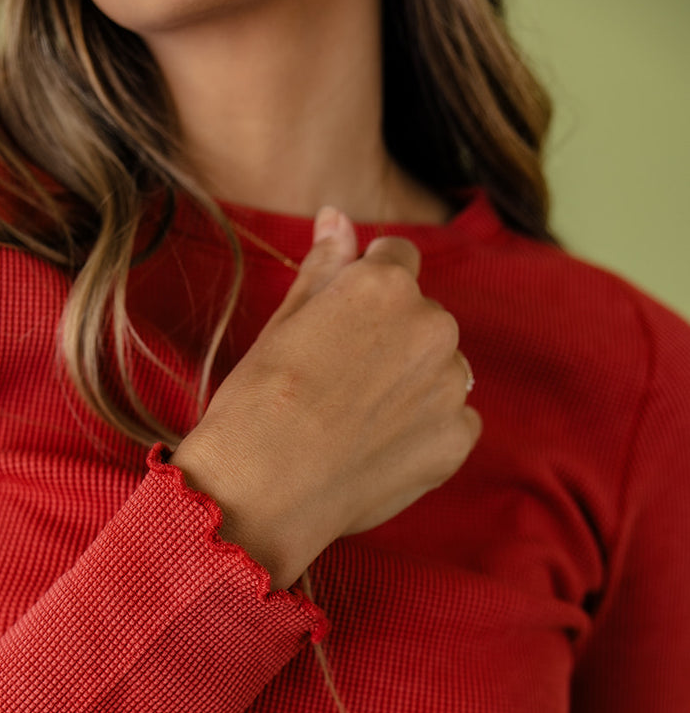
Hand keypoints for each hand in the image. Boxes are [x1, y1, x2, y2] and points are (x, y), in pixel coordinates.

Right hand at [170, 206, 481, 588]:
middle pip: (422, 318)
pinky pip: (454, 422)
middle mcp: (432, 325)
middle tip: (339, 386)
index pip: (397, 259)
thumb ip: (324, 268)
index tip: (341, 326)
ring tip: (357, 423)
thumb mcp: (283, 325)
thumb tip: (337, 217)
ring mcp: (451, 386)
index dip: (365, 292)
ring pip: (440, 370)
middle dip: (391, 340)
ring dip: (412, 385)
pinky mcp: (457, 440)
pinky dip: (425, 432)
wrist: (261, 495)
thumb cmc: (256, 407)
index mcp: (386, 284)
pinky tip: (379, 451)